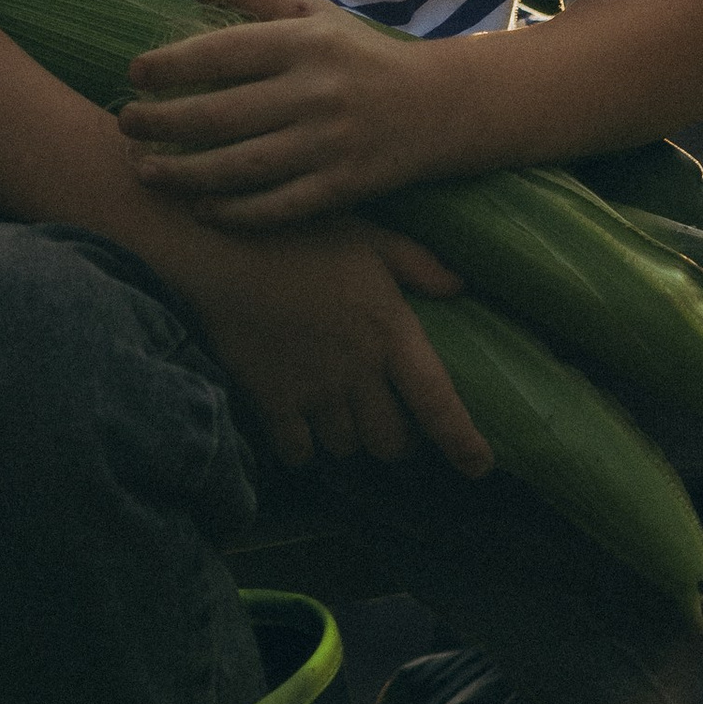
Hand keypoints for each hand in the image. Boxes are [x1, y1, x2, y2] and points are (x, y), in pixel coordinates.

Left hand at [120, 0, 481, 223]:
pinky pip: (277, 207)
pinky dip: (233, 211)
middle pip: (221, 114)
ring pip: (241, 167)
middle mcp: (317, 92)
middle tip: (126, 125)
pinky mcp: (344, 186)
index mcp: (306, 43)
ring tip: (145, 171)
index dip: (171, 65)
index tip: (134, 74)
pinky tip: (199, 207)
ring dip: (184, 174)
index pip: (223, 52)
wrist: (441, 106)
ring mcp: (331, 143)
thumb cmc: (357, 54)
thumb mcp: (307, 13)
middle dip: (162, 123)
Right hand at [162, 207, 490, 473]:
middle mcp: (359, 373)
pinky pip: (300, 452)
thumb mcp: (370, 237)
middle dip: (397, 440)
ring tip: (343, 413)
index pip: (437, 401)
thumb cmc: (300, 236)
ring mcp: (314, 391)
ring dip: (351, 438)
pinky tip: (303, 424)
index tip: (479, 467)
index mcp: (391, 333)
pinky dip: (306, 447)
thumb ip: (417, 265)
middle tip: (389, 419)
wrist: (223, 250)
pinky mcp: (272, 401)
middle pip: (391, 442)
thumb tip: (459, 287)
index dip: (462, 441)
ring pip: (347, 447)